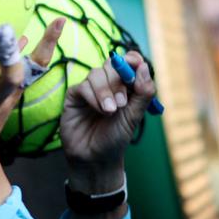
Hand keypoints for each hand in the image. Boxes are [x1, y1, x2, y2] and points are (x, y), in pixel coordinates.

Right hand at [59, 51, 155, 190]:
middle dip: (119, 81)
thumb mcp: (134, 117)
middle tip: (123, 103)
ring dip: (106, 91)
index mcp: (126, 86)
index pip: (129, 62)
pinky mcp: (74, 96)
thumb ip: (142, 93)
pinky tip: (100, 111)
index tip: (136, 65)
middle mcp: (108, 84)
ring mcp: (91, 89)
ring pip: (97, 73)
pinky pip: (83, 86)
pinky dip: (94, 96)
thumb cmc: (116, 138)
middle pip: (112, 65)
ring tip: (111, 111)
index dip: (132, 60)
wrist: (95, 158)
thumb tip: (143, 66)